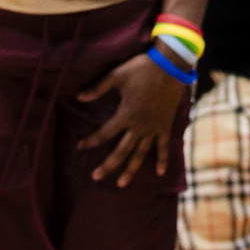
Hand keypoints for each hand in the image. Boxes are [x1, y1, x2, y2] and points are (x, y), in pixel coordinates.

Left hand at [77, 51, 186, 186]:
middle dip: (108, 165)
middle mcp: (139, 126)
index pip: (104, 133)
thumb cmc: (142, 69)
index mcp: (126, 114)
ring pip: (140, 154)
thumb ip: (98, 88)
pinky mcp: (165, 126)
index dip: (91, 141)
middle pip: (121, 151)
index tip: (79, 147)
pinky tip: (159, 173)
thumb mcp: (117, 75)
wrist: (171, 66)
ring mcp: (153, 128)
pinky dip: (162, 160)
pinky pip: (163, 146)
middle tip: (95, 177)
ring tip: (121, 183)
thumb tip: (78, 97)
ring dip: (130, 170)